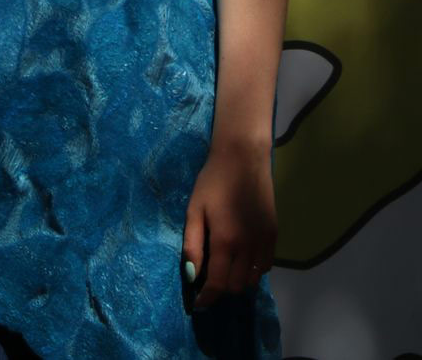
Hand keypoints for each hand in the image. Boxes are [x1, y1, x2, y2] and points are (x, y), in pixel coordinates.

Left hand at [182, 139, 276, 310]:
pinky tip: (241, 261)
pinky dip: (253, 271)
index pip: (218, 283)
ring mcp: (265, 242)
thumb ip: (192, 245)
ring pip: (254, 279)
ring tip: (223, 273)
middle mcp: (249, 247)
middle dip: (221, 290)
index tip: (198, 304)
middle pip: (237, 286)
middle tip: (207, 284)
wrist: (242, 161)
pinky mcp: (274, 235)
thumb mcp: (194, 211)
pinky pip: (266, 266)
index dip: (208, 298)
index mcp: (226, 242)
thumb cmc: (211, 183)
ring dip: (238, 282)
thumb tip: (192, 275)